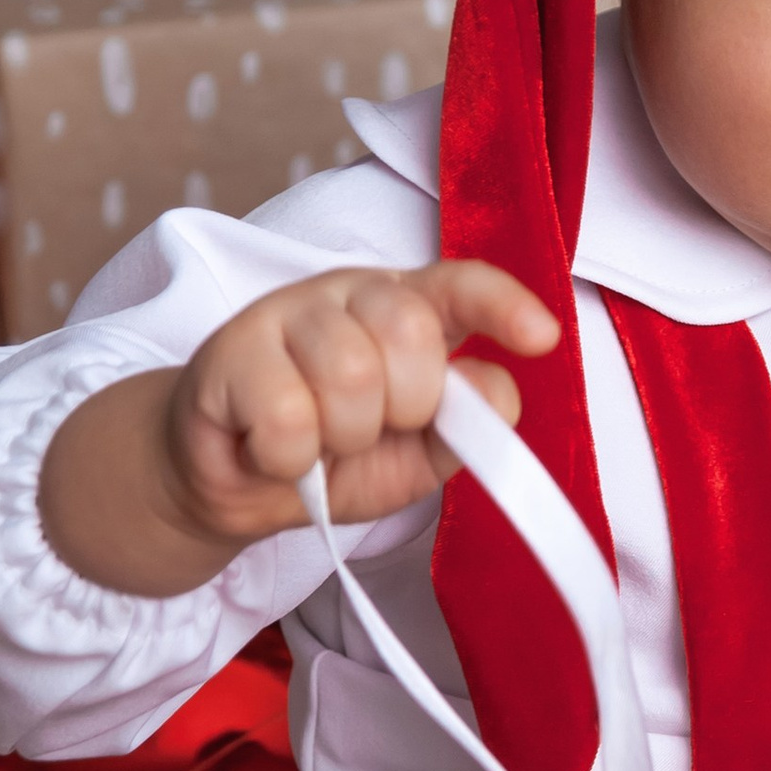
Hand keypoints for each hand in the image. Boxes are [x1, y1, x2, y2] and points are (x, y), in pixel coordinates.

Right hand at [39, 259, 558, 595]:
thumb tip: (501, 391)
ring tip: (318, 443)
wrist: (229, 486)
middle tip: (370, 429)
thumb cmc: (328, 456)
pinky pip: (289, 417)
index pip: (459, 285)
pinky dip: (290, 459)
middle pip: (410, 333)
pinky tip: (271, 449)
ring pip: (350, 375)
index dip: (502, 304)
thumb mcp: (413, 456)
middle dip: (406, 406)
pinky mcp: (231, 350)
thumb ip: (464, 427)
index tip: (542, 337)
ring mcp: (286, 312)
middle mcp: (349, 294)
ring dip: (342, 438)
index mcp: (405, 308)